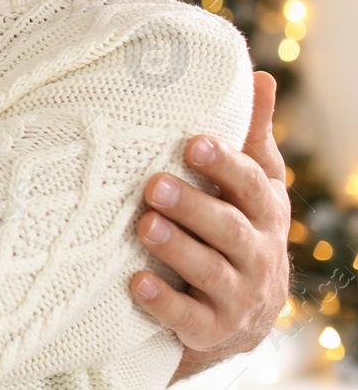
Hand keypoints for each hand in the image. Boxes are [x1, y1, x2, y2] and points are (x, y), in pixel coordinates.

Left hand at [130, 72, 290, 377]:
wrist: (243, 311)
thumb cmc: (237, 224)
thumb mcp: (249, 183)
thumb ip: (250, 135)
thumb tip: (257, 74)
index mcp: (265, 211)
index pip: (252, 185)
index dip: (226, 165)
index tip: (194, 143)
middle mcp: (257, 253)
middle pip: (229, 228)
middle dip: (194, 206)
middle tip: (154, 185)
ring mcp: (237, 294)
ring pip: (211, 271)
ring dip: (177, 248)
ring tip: (144, 225)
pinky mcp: (211, 328)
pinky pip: (189, 316)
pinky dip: (164, 302)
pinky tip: (137, 283)